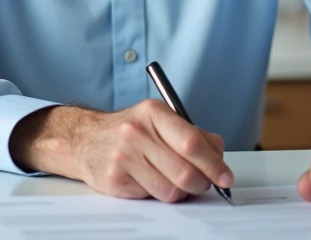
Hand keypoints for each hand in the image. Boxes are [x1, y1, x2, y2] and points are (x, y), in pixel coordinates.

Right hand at [10, 101, 233, 201]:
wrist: (84, 139)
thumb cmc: (129, 130)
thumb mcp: (159, 119)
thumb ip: (192, 133)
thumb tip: (219, 154)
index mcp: (153, 112)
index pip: (192, 143)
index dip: (214, 164)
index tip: (225, 177)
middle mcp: (137, 133)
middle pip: (185, 172)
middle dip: (202, 184)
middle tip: (205, 184)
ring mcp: (124, 157)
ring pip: (171, 191)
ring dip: (180, 192)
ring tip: (173, 180)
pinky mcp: (114, 179)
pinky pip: (151, 197)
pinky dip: (158, 193)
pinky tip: (150, 180)